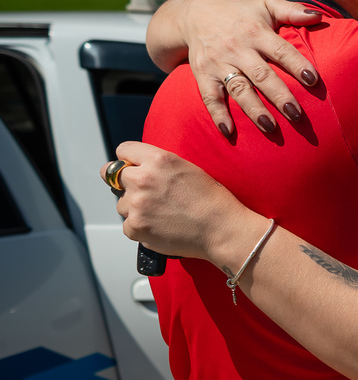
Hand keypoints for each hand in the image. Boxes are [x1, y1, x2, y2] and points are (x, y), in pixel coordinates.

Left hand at [110, 142, 252, 261]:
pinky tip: (161, 226)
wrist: (221, 228)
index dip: (129, 161)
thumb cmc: (211, 200)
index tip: (133, 168)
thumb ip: (158, 165)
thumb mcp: (187, 168)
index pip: (123, 151)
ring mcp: (137, 204)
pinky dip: (141, 228)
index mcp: (158, 159)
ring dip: (135, 208)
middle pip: (114, 177)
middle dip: (128, 184)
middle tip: (147, 195)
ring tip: (161, 214)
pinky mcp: (136, 226)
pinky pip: (128, 226)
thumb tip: (135, 169)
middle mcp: (143, 178)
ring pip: (122, 204)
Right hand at [179, 0, 322, 135]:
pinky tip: (228, 131)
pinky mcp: (203, 75)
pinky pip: (210, 97)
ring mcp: (218, 64)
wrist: (196, 16)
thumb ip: (292, 10)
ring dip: (253, 109)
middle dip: (279, 95)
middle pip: (261, 74)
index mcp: (256, 32)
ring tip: (270, 127)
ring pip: (238, 89)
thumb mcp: (266, 6)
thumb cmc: (242, 15)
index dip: (296, 64)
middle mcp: (237, 48)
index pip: (280, 50)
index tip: (313, 80)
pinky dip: (218, 114)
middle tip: (296, 114)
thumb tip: (319, 16)